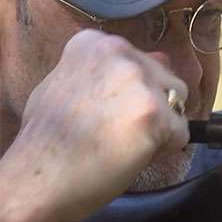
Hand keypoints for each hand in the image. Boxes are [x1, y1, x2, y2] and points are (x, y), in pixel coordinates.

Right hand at [6, 29, 188, 221]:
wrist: (38, 178)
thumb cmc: (51, 139)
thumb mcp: (71, 85)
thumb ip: (111, 71)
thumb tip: (162, 57)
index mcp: (97, 43)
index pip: (144, 61)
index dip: (135, 93)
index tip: (110, 111)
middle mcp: (119, 52)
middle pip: (166, 80)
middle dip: (153, 107)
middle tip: (120, 132)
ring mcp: (138, 81)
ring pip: (178, 104)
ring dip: (163, 126)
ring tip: (128, 142)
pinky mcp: (153, 112)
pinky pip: (182, 132)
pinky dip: (166, 149)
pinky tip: (135, 154)